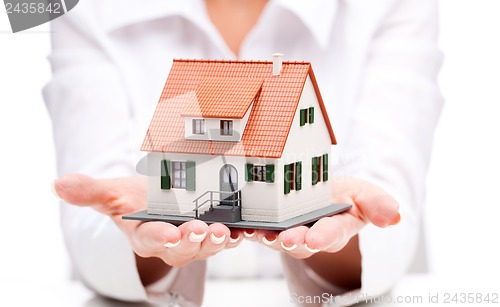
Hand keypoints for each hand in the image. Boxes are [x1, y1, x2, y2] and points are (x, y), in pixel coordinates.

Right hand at [52, 174, 243, 279]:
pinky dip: (235, 235)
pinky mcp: (211, 232)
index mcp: (144, 234)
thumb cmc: (133, 200)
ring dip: (216, 240)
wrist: (155, 201)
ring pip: (205, 246)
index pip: (149, 239)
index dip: (158, 238)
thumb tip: (56, 184)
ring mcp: (193, 240)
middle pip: (182, 247)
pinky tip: (244, 230)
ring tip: (225, 231)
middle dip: (192, 241)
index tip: (167, 234)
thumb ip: (89, 191)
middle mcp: (170, 243)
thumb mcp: (112, 192)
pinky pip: (224, 237)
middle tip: (203, 230)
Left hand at [249, 177, 400, 258]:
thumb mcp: (364, 193)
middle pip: (302, 242)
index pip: (333, 234)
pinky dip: (249, 229)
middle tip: (282, 238)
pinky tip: (241, 226)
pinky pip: (259, 230)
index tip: (316, 238)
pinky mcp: (270, 227)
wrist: (322, 195)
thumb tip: (395, 216)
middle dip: (293, 241)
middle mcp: (312, 235)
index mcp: (337, 228)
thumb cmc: (344, 196)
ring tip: (257, 232)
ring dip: (267, 237)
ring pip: (277, 239)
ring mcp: (290, 232)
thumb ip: (377, 204)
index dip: (324, 237)